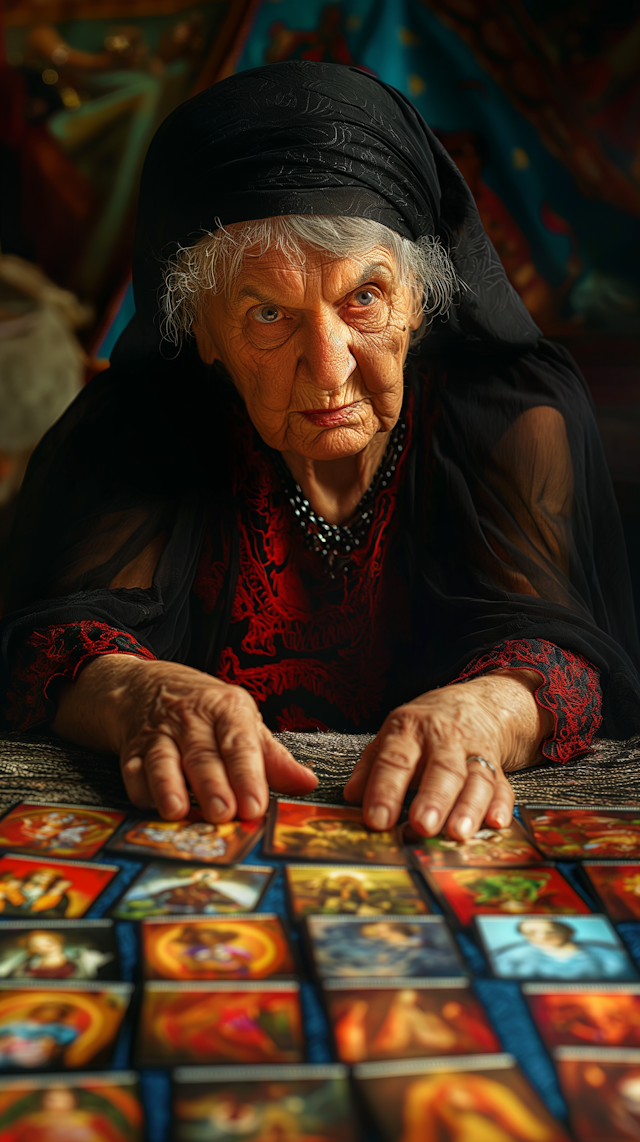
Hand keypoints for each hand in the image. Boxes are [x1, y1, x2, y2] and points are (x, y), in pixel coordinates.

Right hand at [53, 656, 316, 821]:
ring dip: (169, 786)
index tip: (255, 806)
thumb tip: (306, 783)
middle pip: (202, 755)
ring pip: (163, 760)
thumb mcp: (242, 722)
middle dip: (212, 786)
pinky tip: (150, 808)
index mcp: (227, 710)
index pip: (239, 743)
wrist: (145, 686)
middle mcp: (192, 719)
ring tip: (177, 812)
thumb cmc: (206, 711)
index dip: (247, 775)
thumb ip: (272, 757)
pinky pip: (133, 770)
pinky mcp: (131, 749)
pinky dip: (141, 790)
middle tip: (223, 815)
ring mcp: (159, 733)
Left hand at [343, 671, 551, 840]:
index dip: (385, 789)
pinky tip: (497, 822)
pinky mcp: (497, 765)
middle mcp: (444, 738)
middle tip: (423, 825)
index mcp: (410, 729)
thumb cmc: (425, 728)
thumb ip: (371, 766)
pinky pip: (502, 785)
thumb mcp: (392, 735)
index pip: (395, 759)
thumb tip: (351, 796)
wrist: (476, 705)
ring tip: (458, 832)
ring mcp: (474, 751)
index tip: (377, 819)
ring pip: (475, 777)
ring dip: (468, 807)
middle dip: (433, 798)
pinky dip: (501, 804)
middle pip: (441, 768)